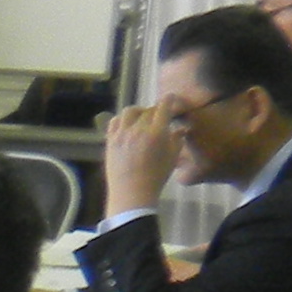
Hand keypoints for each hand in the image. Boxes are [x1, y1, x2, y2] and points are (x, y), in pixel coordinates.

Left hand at [100, 103, 178, 221]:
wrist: (131, 192)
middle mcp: (138, 128)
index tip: (171, 99)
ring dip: (138, 111)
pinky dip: (122, 119)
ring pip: (129, 111)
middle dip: (155, 111)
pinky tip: (126, 125)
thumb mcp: (172, 157)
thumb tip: (181, 128)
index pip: (163, 107)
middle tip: (159, 117)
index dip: (169, 100)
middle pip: (148, 110)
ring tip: (142, 117)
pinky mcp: (110, 140)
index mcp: (157, 132)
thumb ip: (177, 139)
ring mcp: (122, 133)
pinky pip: (114, 121)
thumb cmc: (156, 176)